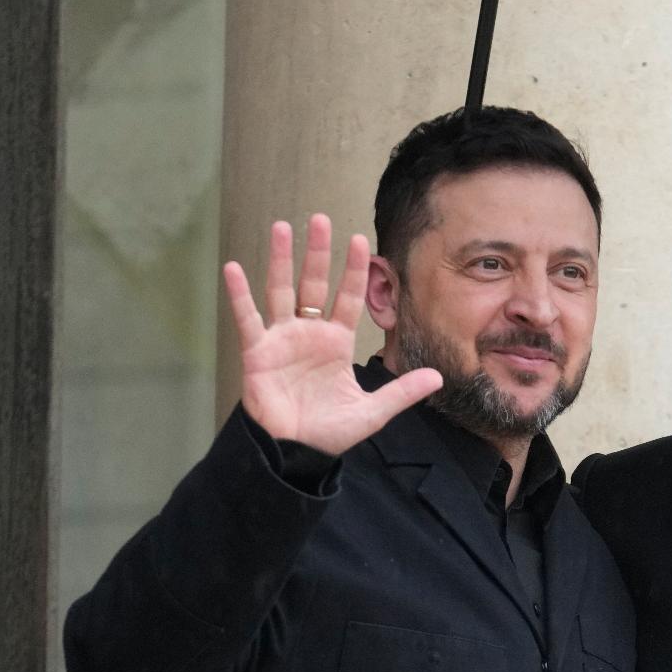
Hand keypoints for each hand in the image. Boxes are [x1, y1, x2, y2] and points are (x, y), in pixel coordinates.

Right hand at [223, 214, 441, 454]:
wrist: (294, 452)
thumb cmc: (329, 431)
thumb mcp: (371, 412)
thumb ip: (401, 393)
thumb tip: (438, 378)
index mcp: (336, 342)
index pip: (347, 298)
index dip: (353, 270)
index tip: (360, 240)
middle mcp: (309, 333)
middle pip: (313, 284)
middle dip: (317, 252)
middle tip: (320, 219)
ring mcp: (281, 339)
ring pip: (280, 291)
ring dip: (281, 260)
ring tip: (281, 227)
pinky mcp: (257, 352)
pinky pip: (248, 318)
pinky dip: (239, 294)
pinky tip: (234, 268)